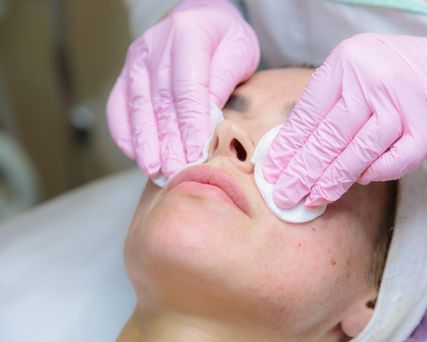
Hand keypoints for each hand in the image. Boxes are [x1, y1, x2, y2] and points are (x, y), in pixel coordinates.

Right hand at [107, 0, 259, 176]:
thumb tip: (207, 123)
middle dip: (168, 140)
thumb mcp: (238, 52)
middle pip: (160, 100)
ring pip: (137, 106)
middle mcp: (156, 45)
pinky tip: (136, 155)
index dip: (190, 123)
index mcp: (188, 33)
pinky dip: (126, 133)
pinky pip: (118, 106)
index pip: (187, 86)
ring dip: (145, 142)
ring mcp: (136, 59)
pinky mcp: (126, 74)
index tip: (195, 152)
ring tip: (154, 169)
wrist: (199, 17)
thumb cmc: (224, 39)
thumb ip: (223, 83)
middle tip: (176, 169)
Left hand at [262, 33, 426, 207]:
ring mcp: (404, 101)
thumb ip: (326, 108)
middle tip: (283, 196)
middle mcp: (373, 78)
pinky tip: (357, 183)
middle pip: (329, 136)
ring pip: (359, 151)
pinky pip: (395, 160)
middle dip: (302, 172)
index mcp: (346, 62)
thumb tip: (289, 154)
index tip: (271, 173)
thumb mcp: (354, 77)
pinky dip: (375, 174)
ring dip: (332, 181)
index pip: (308, 114)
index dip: (287, 148)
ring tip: (311, 200)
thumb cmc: (390, 79)